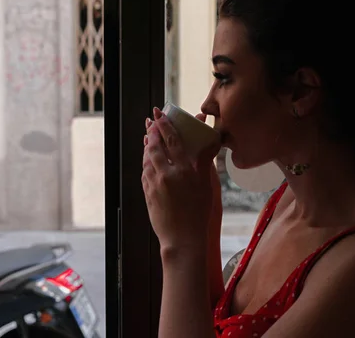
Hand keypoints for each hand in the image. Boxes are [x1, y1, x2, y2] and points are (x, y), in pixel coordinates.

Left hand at [142, 108, 220, 251]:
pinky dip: (145, 161)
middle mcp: (166, 174)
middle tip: (151, 120)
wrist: (182, 238)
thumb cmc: (200, 212)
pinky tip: (147, 158)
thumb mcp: (207, 185)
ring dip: (147, 145)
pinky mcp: (147, 193)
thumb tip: (209, 142)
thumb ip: (205, 161)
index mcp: (184, 170)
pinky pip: (144, 172)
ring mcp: (154, 184)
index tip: (159, 114)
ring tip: (148, 136)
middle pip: (155, 146)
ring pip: (147, 158)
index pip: (172, 140)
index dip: (165, 125)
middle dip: (152, 131)